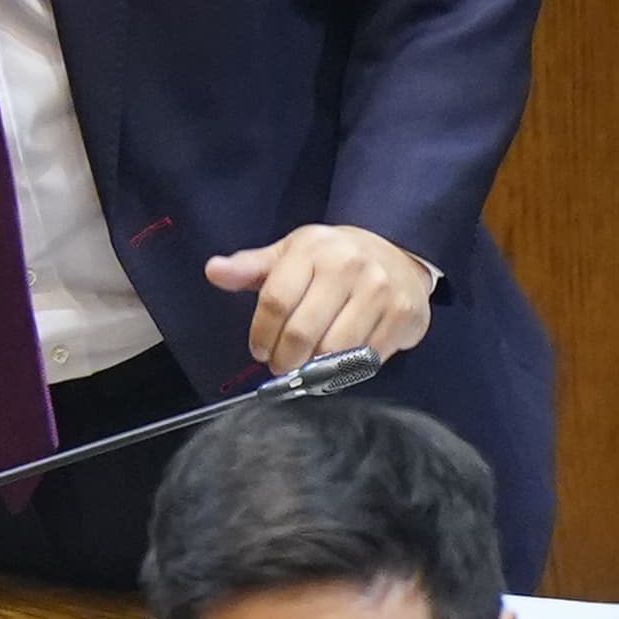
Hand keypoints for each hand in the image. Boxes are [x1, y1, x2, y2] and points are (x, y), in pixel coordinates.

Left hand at [204, 224, 432, 374]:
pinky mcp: (405, 315)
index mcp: (312, 250)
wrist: (397, 251)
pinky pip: (368, 358)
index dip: (262, 334)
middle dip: (286, 358)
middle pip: (303, 331)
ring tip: (308, 366)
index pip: (275, 301)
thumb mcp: (289, 254)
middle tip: (282, 365)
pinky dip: (349, 369)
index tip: (260, 350)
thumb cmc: (332, 258)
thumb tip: (213, 271)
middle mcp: (348, 266)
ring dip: (316, 368)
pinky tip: (339, 362)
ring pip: (335, 350)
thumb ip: (250, 267)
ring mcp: (380, 291)